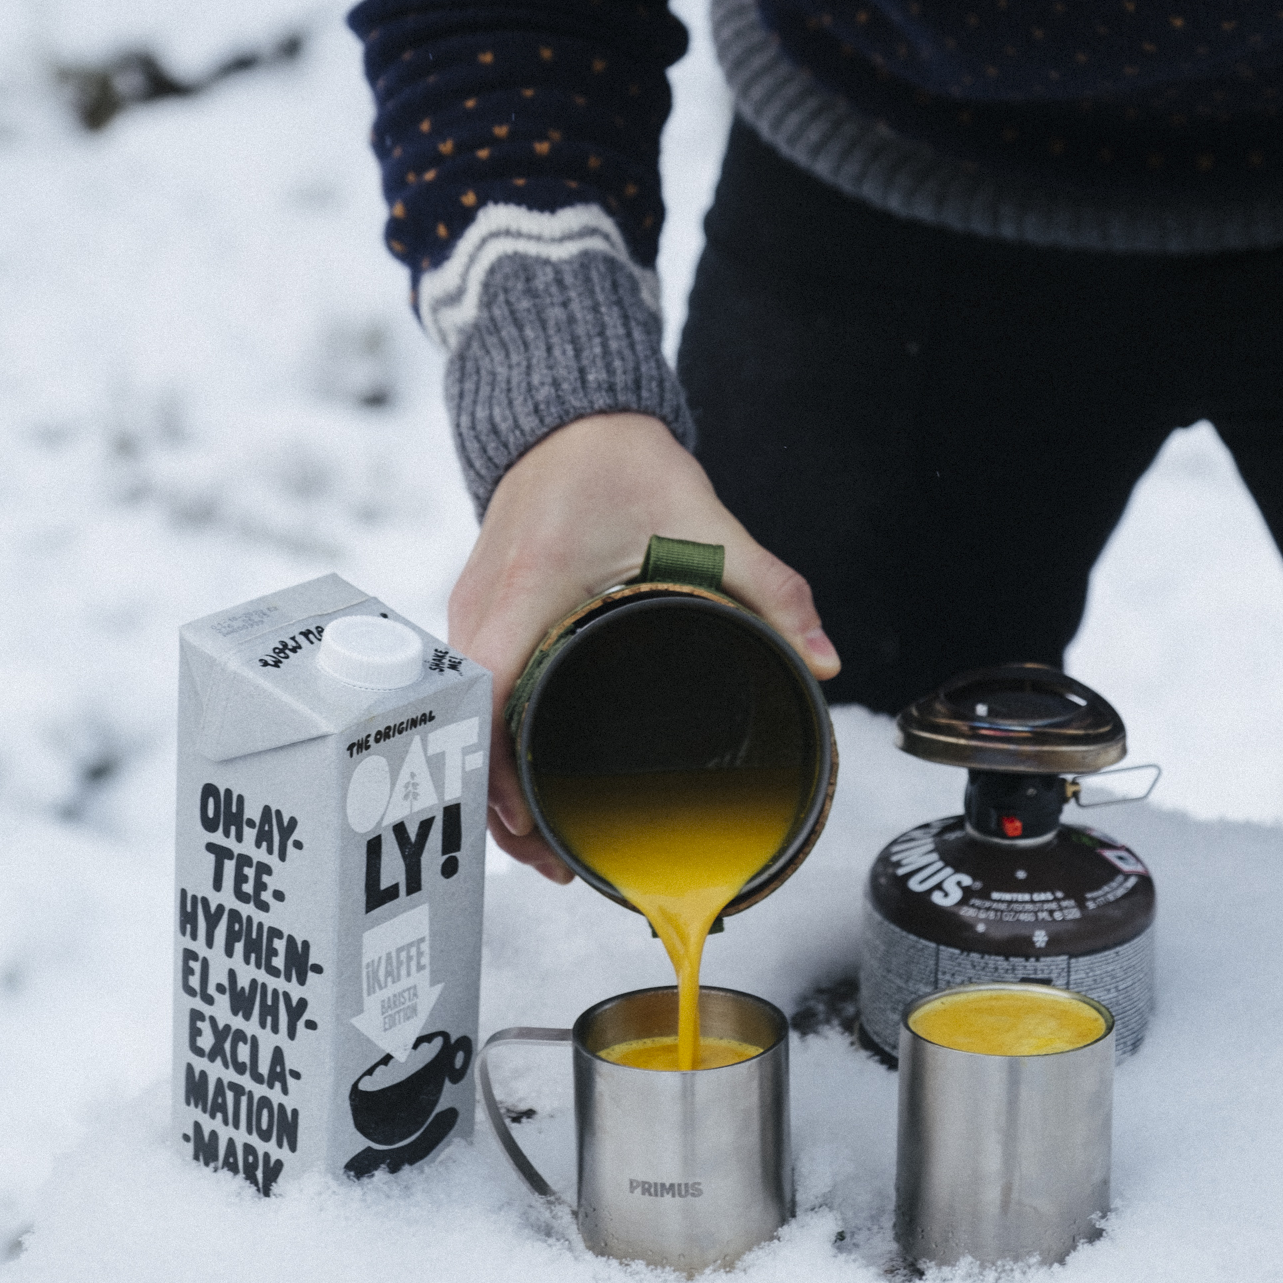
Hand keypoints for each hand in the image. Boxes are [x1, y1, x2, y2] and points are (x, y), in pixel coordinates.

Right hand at [447, 412, 840, 879]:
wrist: (570, 421)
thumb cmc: (624, 465)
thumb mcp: (707, 524)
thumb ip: (771, 591)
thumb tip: (823, 662)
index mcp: (530, 588)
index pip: (488, 696)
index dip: (501, 767)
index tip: (537, 821)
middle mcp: (482, 608)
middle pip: (465, 730)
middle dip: (502, 806)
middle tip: (557, 861)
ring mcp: (469, 614)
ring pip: (459, 721)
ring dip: (492, 783)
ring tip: (544, 842)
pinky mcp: (475, 618)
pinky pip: (468, 698)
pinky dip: (488, 746)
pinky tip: (525, 783)